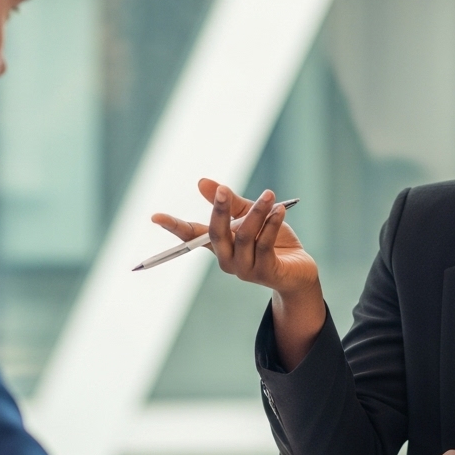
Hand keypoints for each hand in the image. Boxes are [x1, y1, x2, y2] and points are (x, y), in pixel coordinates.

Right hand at [152, 179, 319, 296]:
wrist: (299, 270)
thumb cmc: (273, 241)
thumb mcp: (250, 216)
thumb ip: (230, 202)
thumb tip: (202, 182)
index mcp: (219, 246)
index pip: (192, 236)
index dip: (174, 226)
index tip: (155, 217)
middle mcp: (227, 260)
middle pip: (216, 234)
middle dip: (218, 210)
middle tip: (223, 190)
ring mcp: (244, 268)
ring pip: (244, 236)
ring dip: (257, 212)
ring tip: (269, 194)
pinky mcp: (265, 272)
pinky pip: (264, 244)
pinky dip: (271, 223)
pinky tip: (279, 210)